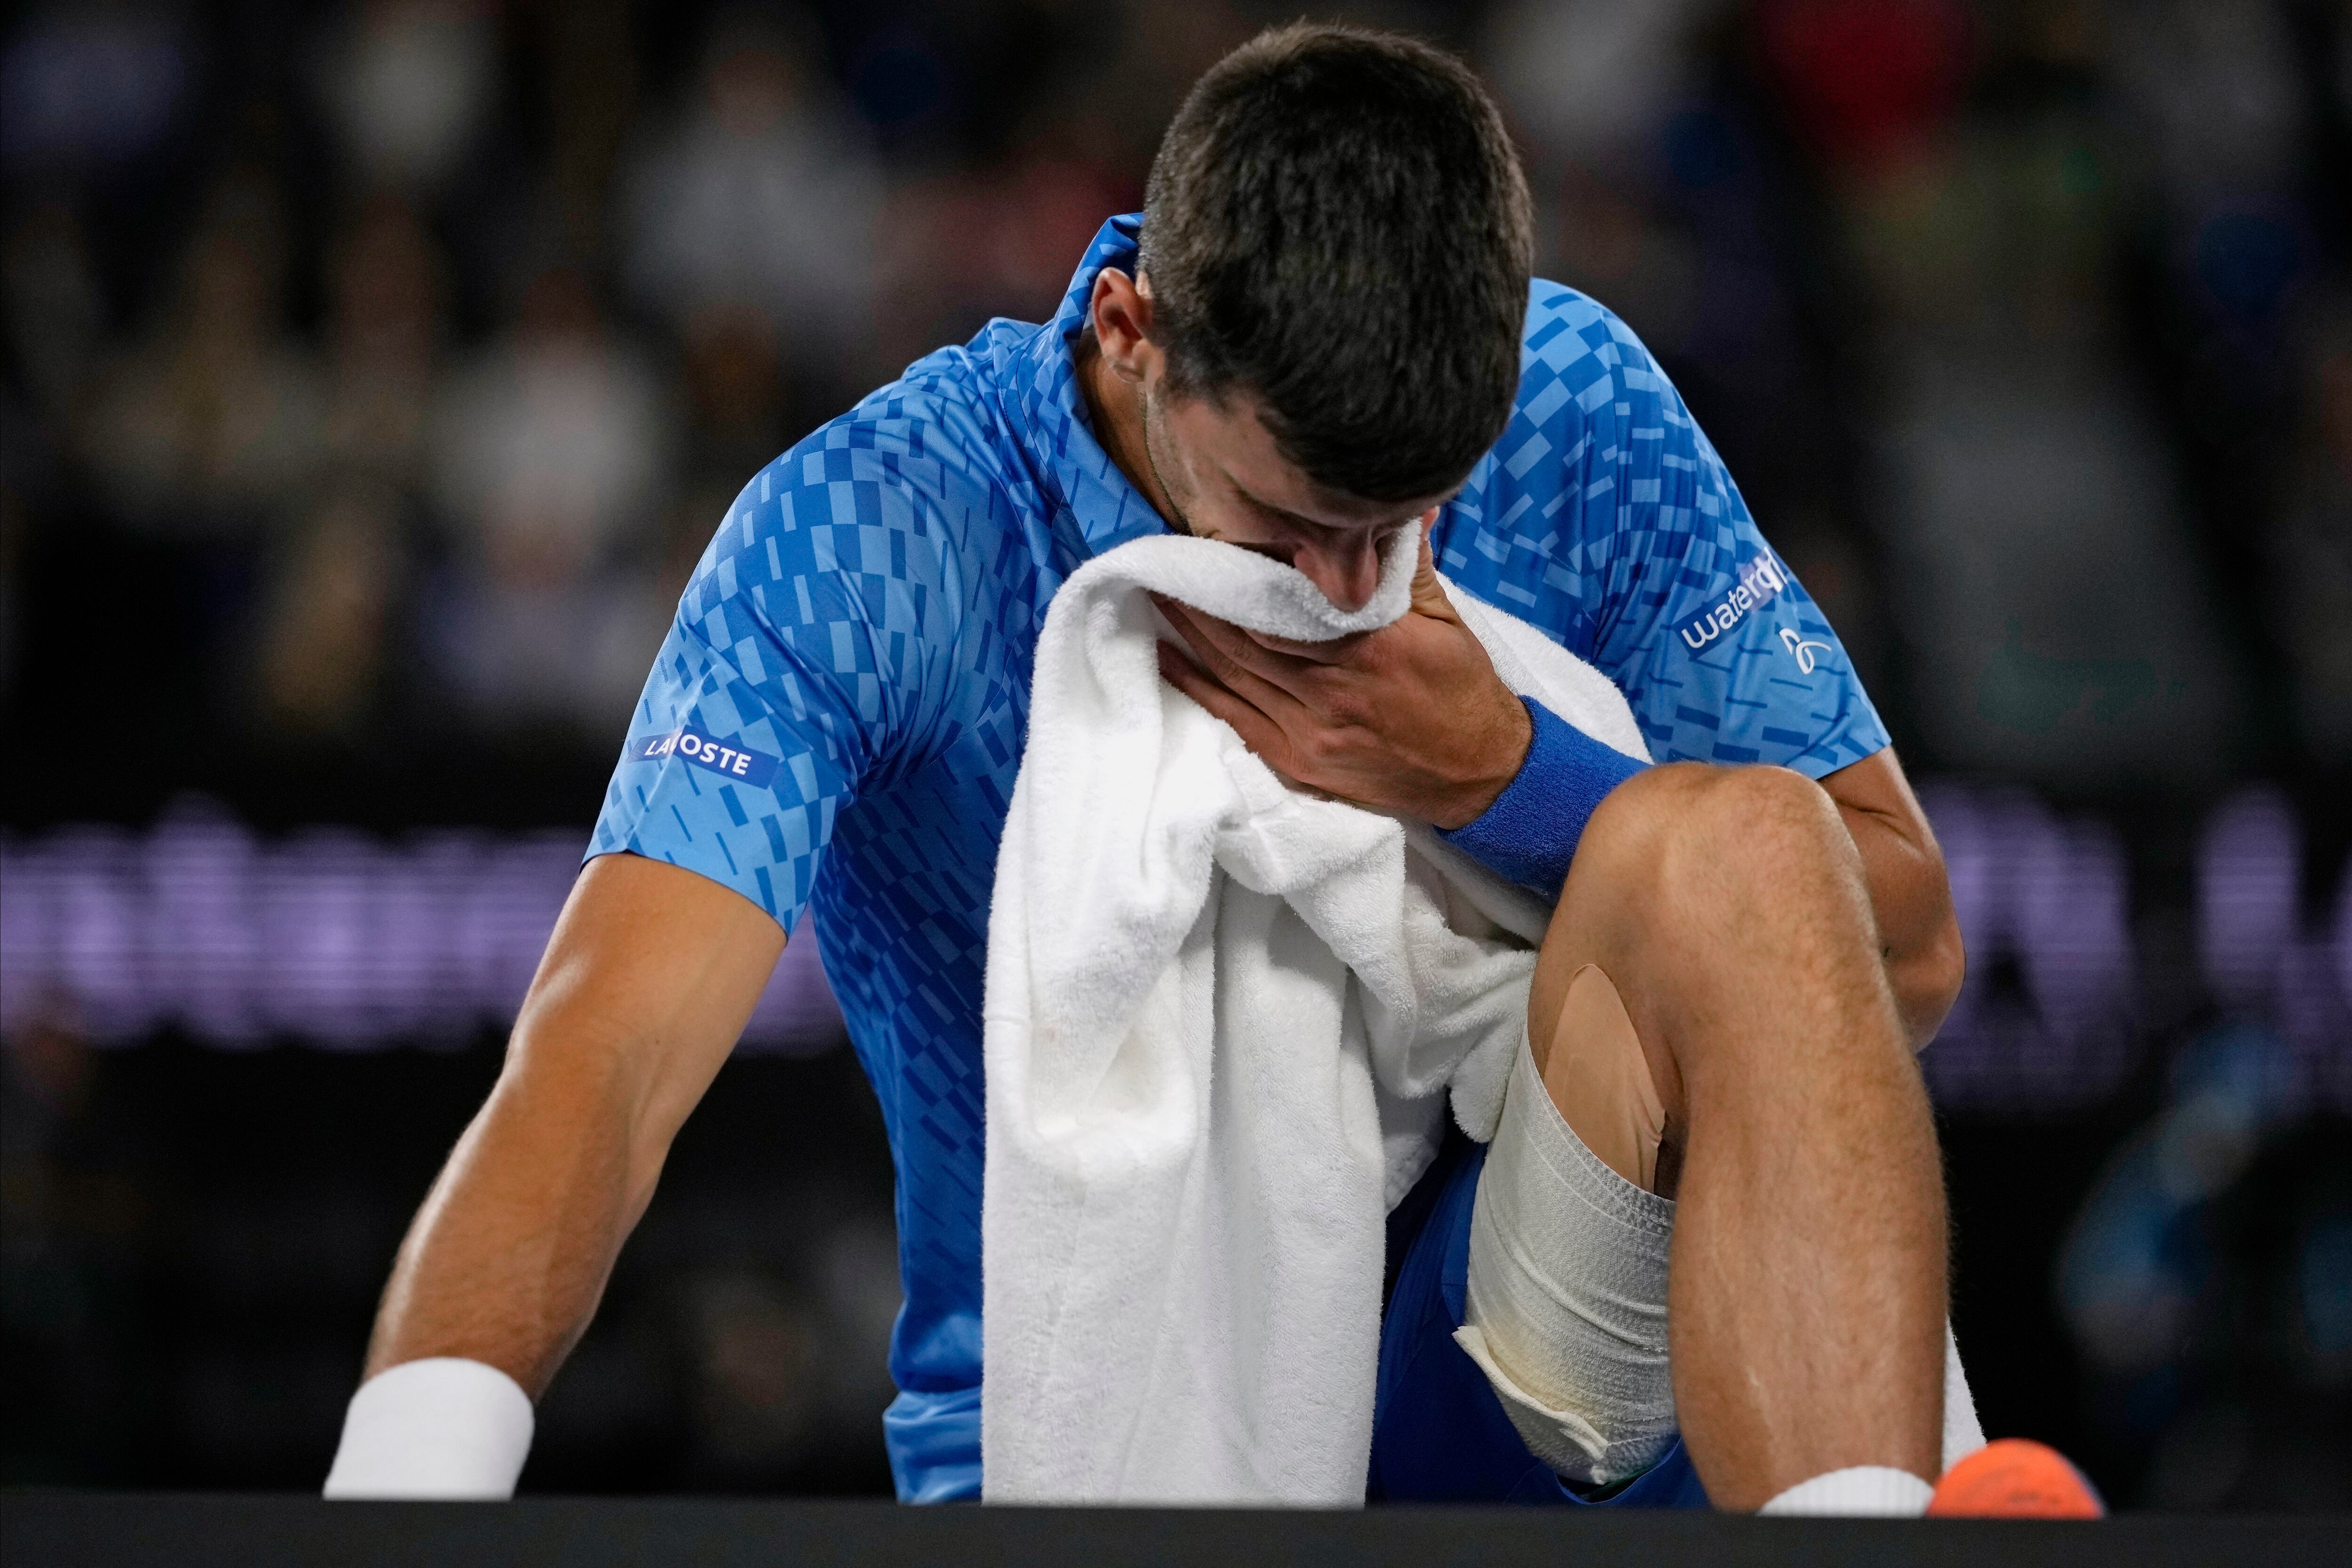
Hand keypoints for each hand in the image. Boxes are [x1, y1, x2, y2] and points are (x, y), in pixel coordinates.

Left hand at [1154, 533, 1532, 828]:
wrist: (1478, 775)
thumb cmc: (1462, 691)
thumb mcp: (1446, 620)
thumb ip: (1409, 565)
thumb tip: (1395, 507)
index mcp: (1371, 647)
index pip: (1288, 602)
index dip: (1243, 570)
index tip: (1213, 535)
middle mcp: (1334, 689)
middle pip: (1248, 634)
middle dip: (1204, 595)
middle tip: (1167, 556)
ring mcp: (1311, 731)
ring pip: (1234, 673)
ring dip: (1190, 632)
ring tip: (1158, 591)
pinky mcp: (1298, 762)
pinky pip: (1234, 718)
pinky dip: (1196, 686)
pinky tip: (1166, 656)